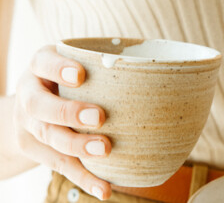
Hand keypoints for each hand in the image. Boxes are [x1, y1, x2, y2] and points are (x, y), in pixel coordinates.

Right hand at [13, 45, 111, 199]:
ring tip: (105, 150)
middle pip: (39, 105)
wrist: (36, 100)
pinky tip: (103, 188)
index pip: (43, 62)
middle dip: (69, 112)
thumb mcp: (82, 61)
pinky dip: (83, 178)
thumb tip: (168, 69)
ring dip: (78, 146)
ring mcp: (28, 122)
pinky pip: (59, 165)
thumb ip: (108, 63)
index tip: (80, 74)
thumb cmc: (76, 75)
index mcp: (41, 65)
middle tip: (100, 117)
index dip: (58, 68)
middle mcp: (29, 93)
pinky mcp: (34, 148)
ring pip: (48, 137)